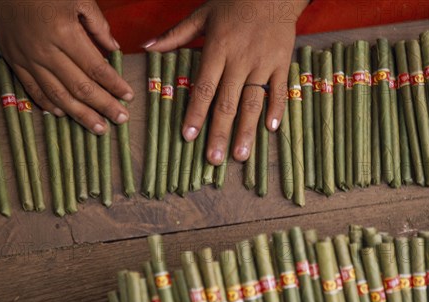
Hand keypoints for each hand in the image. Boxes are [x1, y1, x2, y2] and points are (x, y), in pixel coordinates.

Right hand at [0, 0, 133, 133]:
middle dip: (103, 106)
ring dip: (80, 115)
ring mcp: (28, 59)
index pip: (96, 68)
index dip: (114, 85)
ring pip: (58, 95)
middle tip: (121, 119)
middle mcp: (46, 52)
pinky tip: (64, 115)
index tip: (128, 96)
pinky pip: (33, 89)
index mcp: (65, 34)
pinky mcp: (14, 61)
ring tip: (98, 128)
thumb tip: (114, 49)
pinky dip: (49, 104)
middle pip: (80, 87)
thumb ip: (98, 25)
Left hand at [144, 0, 308, 164]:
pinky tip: (271, 130)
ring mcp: (262, 63)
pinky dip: (277, 109)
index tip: (188, 137)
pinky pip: (279, 90)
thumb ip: (175, 34)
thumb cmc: (234, 2)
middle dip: (220, 133)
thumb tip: (147, 47)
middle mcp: (240, 60)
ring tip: (240, 155)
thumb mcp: (201, 14)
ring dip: (246, 130)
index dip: (195, 114)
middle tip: (214, 159)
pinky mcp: (281, 63)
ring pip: (253, 102)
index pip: (204, 88)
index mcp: (217, 49)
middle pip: (228, 102)